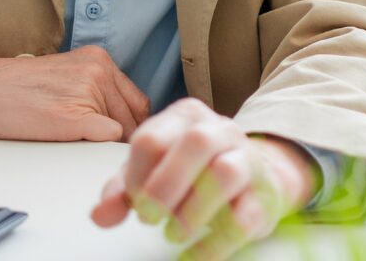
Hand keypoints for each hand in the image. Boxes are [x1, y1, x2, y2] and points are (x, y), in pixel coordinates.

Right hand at [0, 46, 150, 141]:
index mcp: (99, 59)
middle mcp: (100, 70)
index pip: (136, 99)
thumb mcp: (64, 76)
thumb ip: (94, 88)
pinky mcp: (76, 115)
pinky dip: (98, 148)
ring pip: (122, 130)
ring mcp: (89, 91)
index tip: (120, 136)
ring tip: (80, 144)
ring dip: (108, 143)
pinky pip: (108, 138)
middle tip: (101, 148)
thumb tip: (117, 122)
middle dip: (123, 136)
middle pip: (134, 115)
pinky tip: (78, 146)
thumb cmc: (12, 90)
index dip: (130, 122)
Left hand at [90, 98, 315, 259]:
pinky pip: (246, 216)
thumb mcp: (152, 172)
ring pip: (226, 172)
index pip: (152, 138)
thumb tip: (101, 215)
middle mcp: (220, 130)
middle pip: (197, 142)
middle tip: (149, 217)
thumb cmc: (195, 170)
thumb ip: (122, 191)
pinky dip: (217, 241)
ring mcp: (247, 159)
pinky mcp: (264, 195)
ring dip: (193, 210)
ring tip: (174, 233)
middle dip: (165, 185)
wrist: (256, 175)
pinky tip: (197, 252)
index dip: (135, 177)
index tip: (135, 200)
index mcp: (186, 118)